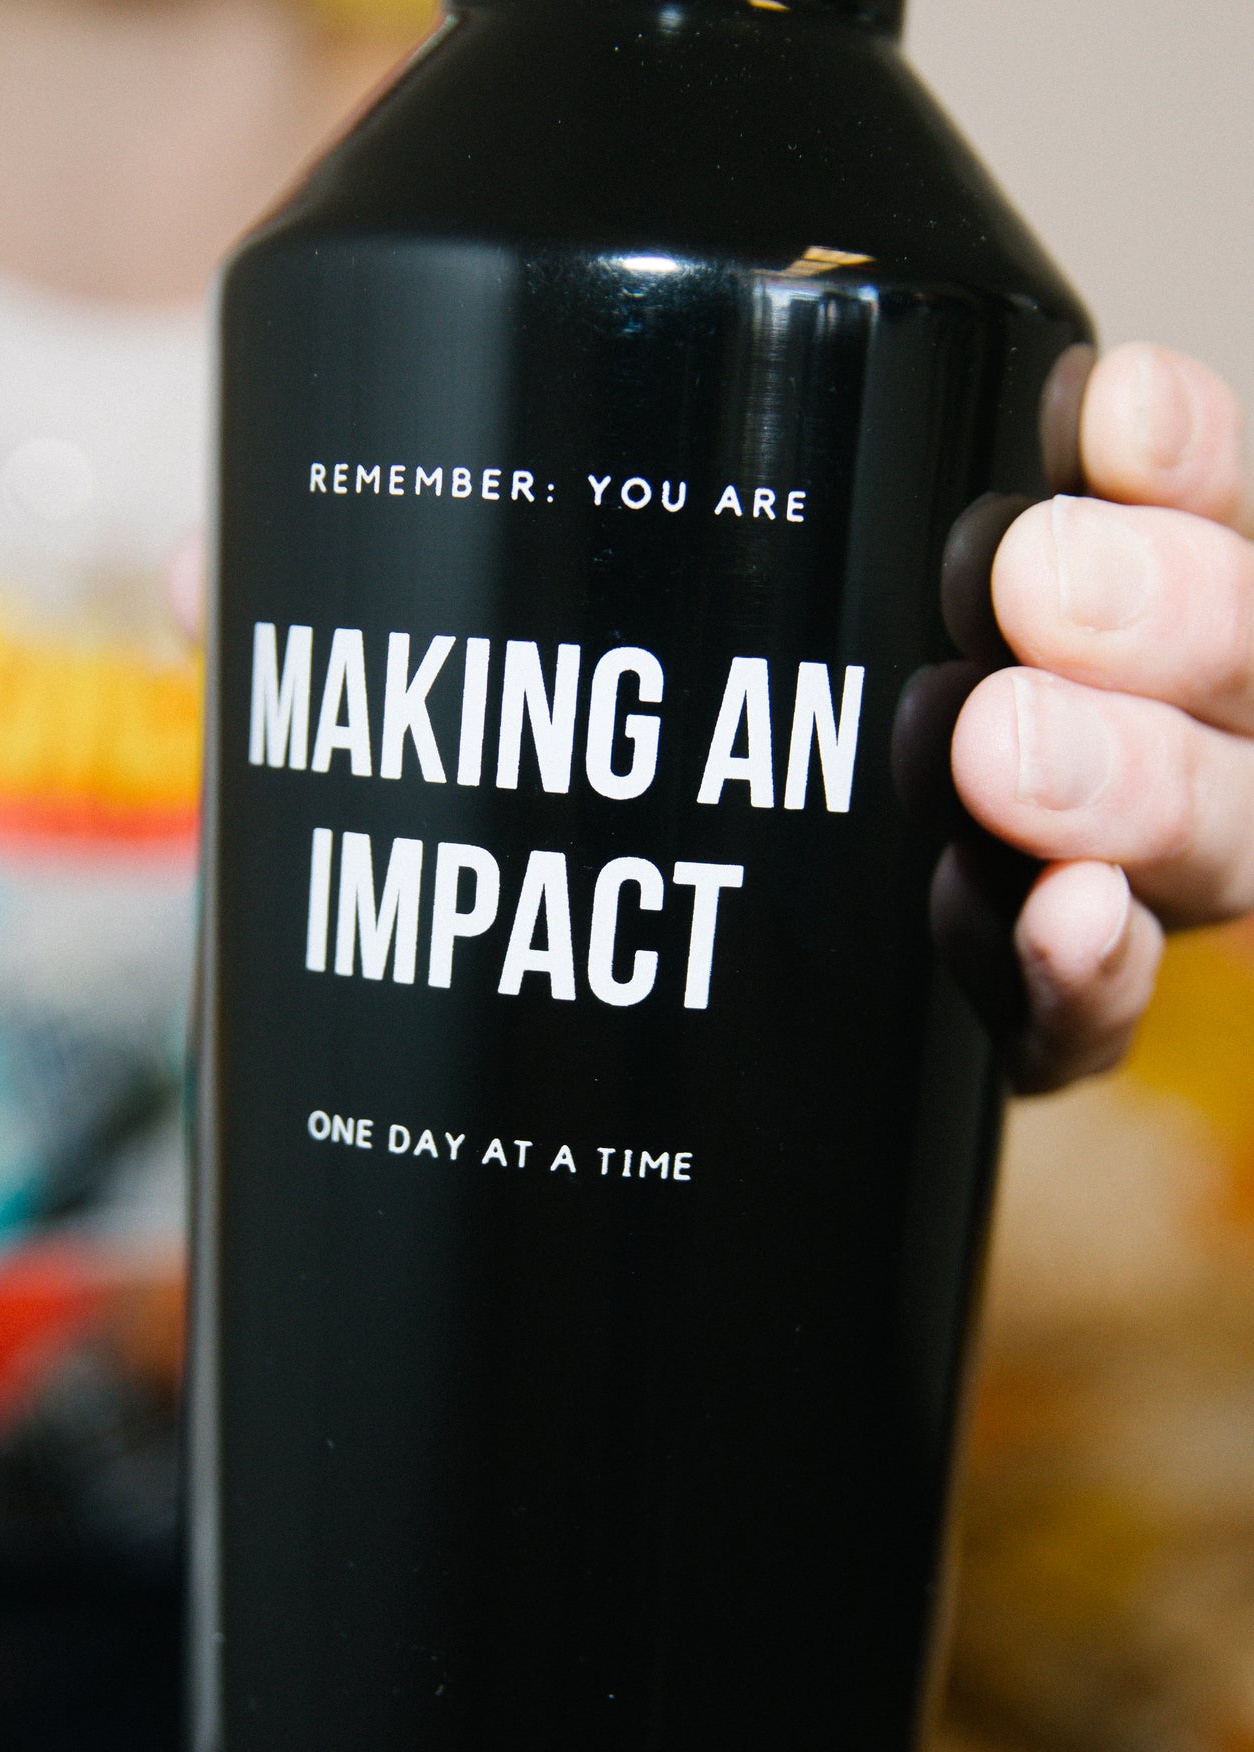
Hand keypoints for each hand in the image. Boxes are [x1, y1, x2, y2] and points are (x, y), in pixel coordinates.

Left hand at [938, 344, 1251, 1092]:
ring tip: (1002, 756)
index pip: (1220, 515)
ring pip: (1213, 846)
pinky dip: (1092, 972)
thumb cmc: (881, 695)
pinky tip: (1066, 923)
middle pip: (1244, 674)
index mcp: (1179, 622)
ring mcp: (1161, 889)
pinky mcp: (1078, 1018)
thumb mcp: (910, 607)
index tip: (1111, 410)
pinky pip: (1109, 1015)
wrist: (860, 953)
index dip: (1189, 462)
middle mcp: (1207, 744)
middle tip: (1034, 584)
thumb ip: (950, 529)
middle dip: (1164, 618)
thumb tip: (1025, 408)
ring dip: (1127, 791)